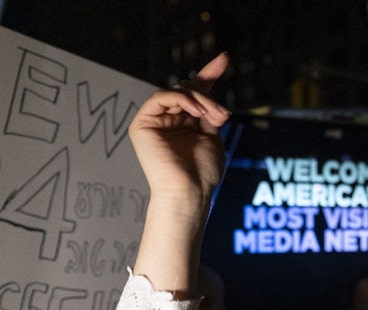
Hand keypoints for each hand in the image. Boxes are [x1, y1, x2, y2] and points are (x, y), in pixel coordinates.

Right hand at [129, 53, 230, 215]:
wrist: (189, 193)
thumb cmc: (202, 173)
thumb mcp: (211, 135)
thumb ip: (208, 112)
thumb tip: (208, 91)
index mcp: (184, 124)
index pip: (195, 93)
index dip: (208, 74)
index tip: (224, 58)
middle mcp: (168, 121)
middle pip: (187, 89)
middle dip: (208, 96)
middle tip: (223, 115)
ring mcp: (154, 122)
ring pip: (178, 92)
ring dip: (200, 100)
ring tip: (215, 117)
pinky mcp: (142, 125)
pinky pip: (161, 98)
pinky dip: (181, 98)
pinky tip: (196, 111)